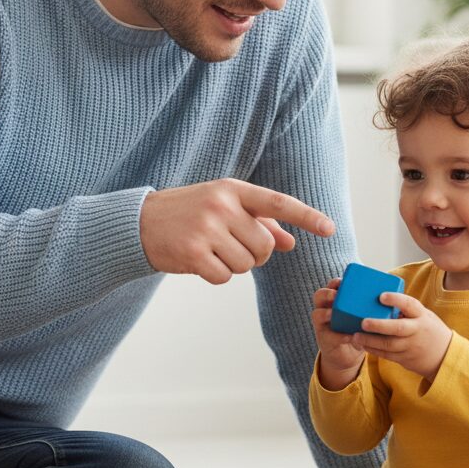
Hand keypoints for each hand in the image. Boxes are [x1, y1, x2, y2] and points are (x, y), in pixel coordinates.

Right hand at [140, 178, 334, 284]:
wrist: (139, 222)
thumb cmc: (189, 213)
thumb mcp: (223, 207)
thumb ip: (259, 222)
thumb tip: (290, 242)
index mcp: (232, 189)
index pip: (278, 203)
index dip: (307, 216)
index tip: (329, 229)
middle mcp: (221, 206)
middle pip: (264, 247)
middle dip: (255, 255)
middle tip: (232, 247)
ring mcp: (206, 229)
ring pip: (246, 265)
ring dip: (234, 265)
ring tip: (210, 250)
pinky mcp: (192, 253)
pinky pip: (224, 277)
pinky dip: (216, 275)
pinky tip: (199, 261)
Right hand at [311, 277, 365, 389]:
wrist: (348, 355)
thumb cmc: (358, 330)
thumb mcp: (364, 317)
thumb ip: (372, 308)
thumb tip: (395, 301)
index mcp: (336, 300)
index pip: (332, 286)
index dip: (336, 282)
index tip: (344, 281)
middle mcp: (325, 309)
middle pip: (319, 296)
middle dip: (327, 293)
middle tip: (336, 295)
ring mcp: (322, 324)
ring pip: (317, 314)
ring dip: (326, 313)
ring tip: (333, 313)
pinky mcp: (324, 339)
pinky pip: (328, 335)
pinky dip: (339, 335)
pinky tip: (349, 336)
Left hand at [352, 292, 452, 382]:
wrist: (444, 356)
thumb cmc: (428, 330)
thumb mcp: (423, 316)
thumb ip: (406, 310)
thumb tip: (380, 298)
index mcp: (421, 316)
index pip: (410, 305)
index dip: (396, 300)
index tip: (382, 296)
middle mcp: (416, 331)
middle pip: (397, 328)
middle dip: (379, 325)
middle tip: (363, 322)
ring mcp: (410, 346)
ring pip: (389, 344)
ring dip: (370, 340)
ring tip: (356, 336)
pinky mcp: (405, 358)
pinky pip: (387, 354)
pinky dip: (373, 350)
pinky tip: (362, 344)